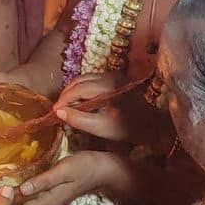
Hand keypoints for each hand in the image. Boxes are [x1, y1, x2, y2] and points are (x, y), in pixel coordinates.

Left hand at [9, 151, 116, 204]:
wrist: (103, 169)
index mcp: (49, 200)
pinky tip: (7, 193)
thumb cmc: (85, 167)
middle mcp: (47, 204)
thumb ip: (44, 181)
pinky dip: (15, 200)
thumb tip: (21, 189)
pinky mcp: (49, 194)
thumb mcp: (64, 170)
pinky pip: (27, 203)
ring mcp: (48, 200)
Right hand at [53, 73, 167, 145]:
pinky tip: (78, 100)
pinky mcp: (114, 78)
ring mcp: (112, 75)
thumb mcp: (101, 128)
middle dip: (66, 94)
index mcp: (107, 86)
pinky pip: (92, 80)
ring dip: (73, 90)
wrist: (151, 124)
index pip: (78, 89)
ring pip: (85, 78)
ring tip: (65, 105)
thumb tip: (58, 112)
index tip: (53, 111)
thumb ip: (79, 119)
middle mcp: (109, 76)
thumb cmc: (126, 129)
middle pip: (80, 81)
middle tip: (57, 108)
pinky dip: (82, 88)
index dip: (64, 99)